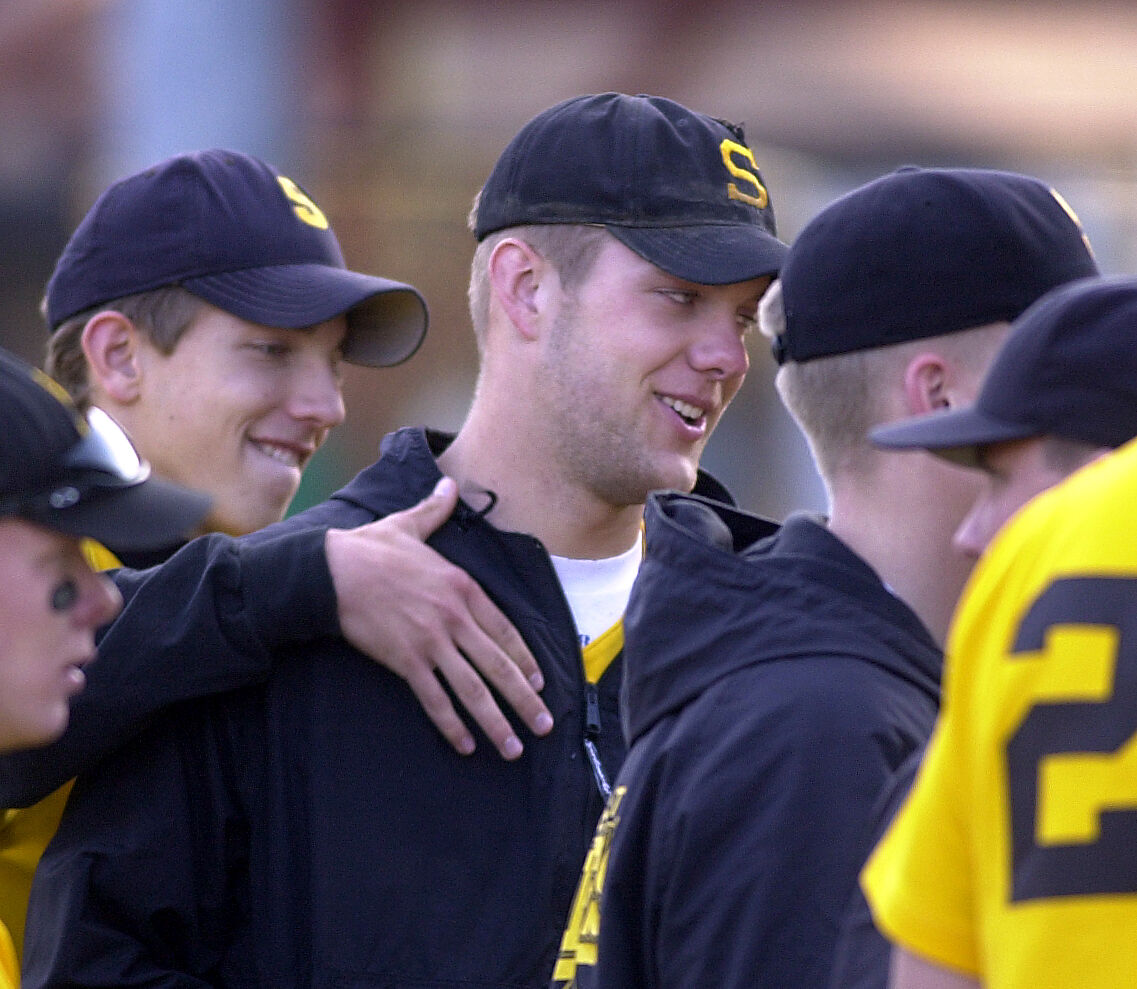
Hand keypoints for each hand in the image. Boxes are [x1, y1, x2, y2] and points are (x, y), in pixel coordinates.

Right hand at [325, 476, 552, 758]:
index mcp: (462, 587)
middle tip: (545, 725)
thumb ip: (436, 509)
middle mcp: (454, 617)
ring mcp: (431, 642)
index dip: (526, 660)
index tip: (542, 682)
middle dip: (525, 700)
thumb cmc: (371, 548)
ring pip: (473, 689)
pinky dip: (452, 724)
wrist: (331, 570)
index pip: (506, 631)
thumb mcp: (409, 524)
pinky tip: (466, 745)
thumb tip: (449, 482)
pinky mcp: (405, 661)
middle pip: (499, 666)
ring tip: (513, 748)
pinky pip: (435, 699)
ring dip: (496, 722)